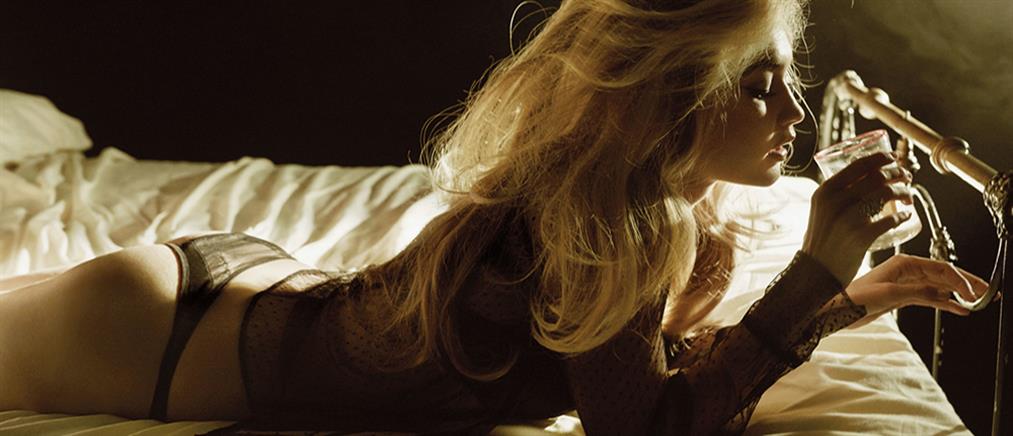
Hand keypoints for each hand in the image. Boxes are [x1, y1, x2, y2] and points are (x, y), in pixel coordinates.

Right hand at [801, 152, 913, 284]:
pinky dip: (903, 215)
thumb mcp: (821, 211)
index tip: (892, 159)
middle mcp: (836, 201)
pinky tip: (906, 214)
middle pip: (876, 177)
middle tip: (905, 177)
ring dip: (903, 191)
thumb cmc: (820, 241)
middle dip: (897, 173)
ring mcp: (849, 218)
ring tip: (907, 195)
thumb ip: (836, 195)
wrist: (814, 272)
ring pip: (886, 194)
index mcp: (825, 192)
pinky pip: (891, 219)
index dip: (880, 159)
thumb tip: (865, 179)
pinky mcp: (862, 236)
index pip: (858, 166)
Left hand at [843, 253, 988, 327]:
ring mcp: (906, 283)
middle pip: (944, 275)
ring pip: (940, 287)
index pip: (941, 268)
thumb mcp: (889, 294)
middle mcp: (907, 270)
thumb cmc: (856, 297)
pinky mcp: (903, 297)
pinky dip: (945, 303)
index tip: (974, 293)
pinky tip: (960, 309)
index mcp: (904, 263)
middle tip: (987, 293)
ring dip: (959, 294)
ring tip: (979, 302)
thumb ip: (918, 292)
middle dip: (966, 284)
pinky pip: (930, 298)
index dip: (961, 280)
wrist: (838, 310)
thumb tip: (943, 294)